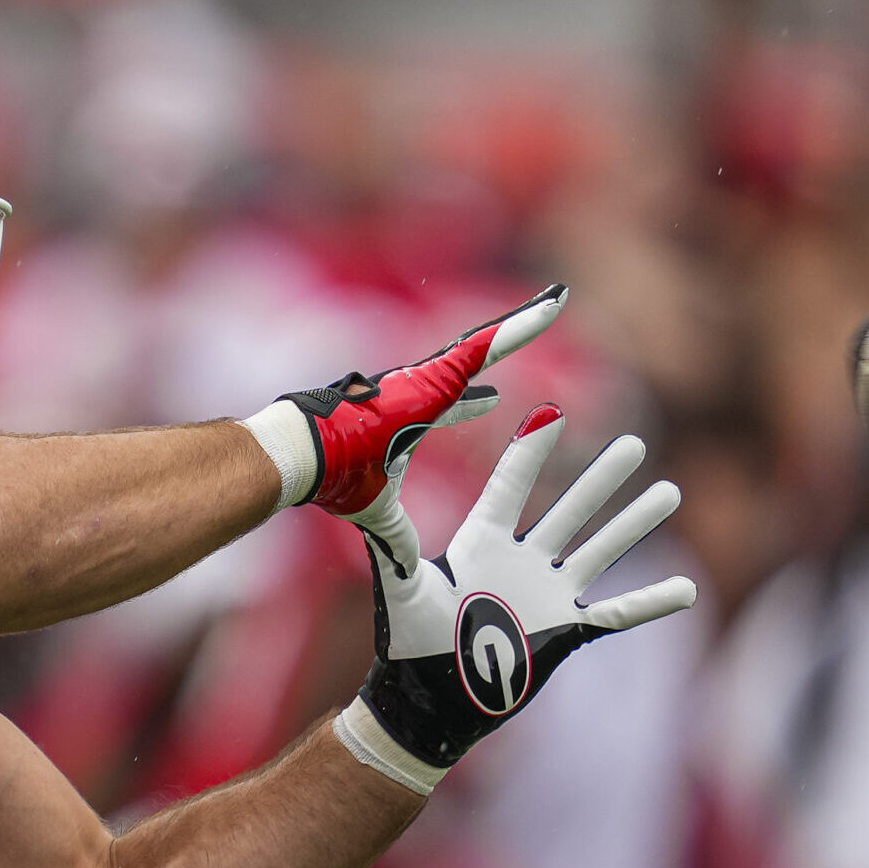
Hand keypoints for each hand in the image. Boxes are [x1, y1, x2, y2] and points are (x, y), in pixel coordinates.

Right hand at [238, 285, 567, 559]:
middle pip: (473, 360)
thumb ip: (397, 535)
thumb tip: (404, 568)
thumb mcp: (378, 512)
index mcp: (407, 418)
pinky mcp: (434, 376)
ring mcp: (428, 379)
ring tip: (558, 299)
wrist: (310, 458)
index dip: (470, 405)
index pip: (449, 407)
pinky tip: (554, 307)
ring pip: (488, 342)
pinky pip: (488, 345)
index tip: (491, 401)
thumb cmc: (335, 481)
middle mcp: (420, 390)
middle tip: (539, 319)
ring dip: (525, 322)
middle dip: (506, 339)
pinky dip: (523, 327)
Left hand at [332, 408, 697, 793]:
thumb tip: (372, 485)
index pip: (513, 486)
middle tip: (634, 442)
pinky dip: (651, 603)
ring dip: (634, 524)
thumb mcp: (399, 580)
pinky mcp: (563, 634)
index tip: (553, 412)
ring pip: (600, 551)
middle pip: (570, 509)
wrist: (427, 702)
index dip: (533, 451)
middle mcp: (519, 563)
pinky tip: (688, 589)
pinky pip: (616, 614)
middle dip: (602, 478)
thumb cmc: (406, 641)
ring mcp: (545, 597)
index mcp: (480, 543)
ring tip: (669, 491)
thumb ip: (392, 534)